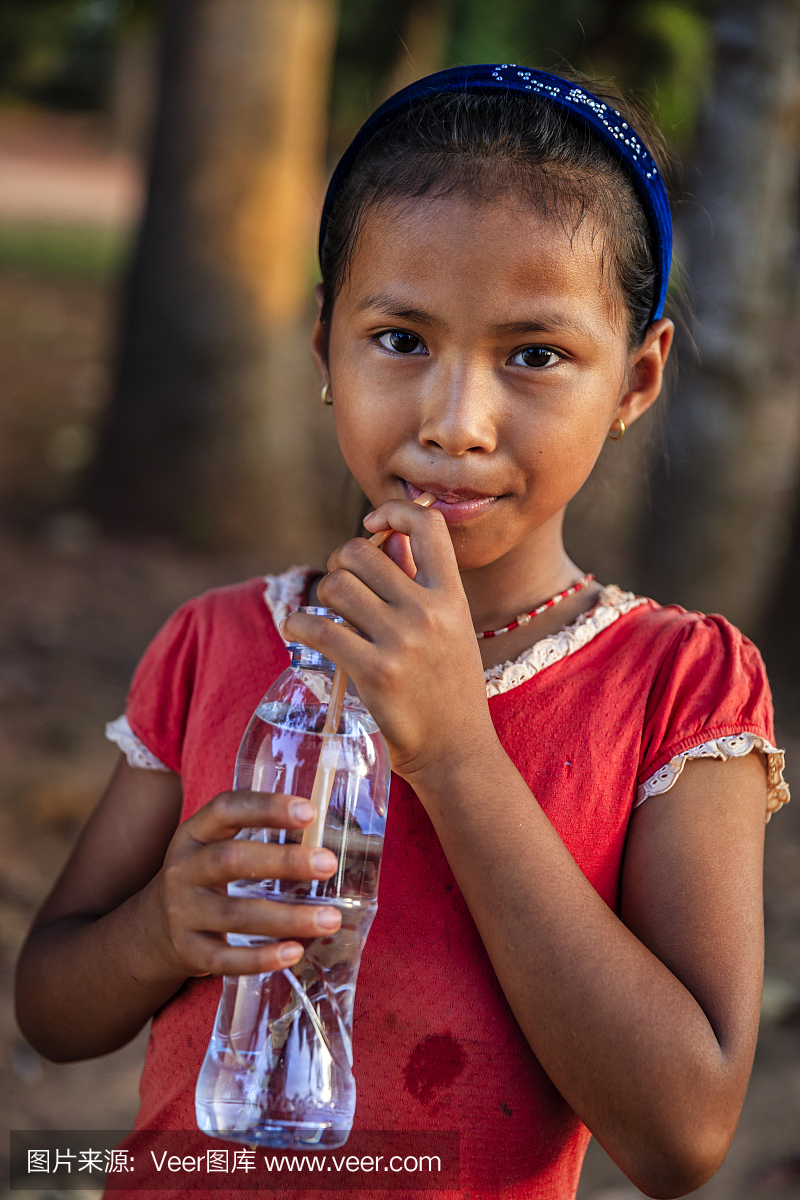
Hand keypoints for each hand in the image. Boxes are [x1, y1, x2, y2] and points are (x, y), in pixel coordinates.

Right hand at [150, 791, 340, 976]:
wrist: (152, 928)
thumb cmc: (205, 878)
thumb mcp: (215, 846)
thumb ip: (258, 836)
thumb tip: (327, 834)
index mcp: (194, 834)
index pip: (225, 809)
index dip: (266, 807)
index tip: (309, 812)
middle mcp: (183, 869)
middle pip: (230, 860)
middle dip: (283, 862)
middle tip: (328, 864)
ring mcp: (182, 912)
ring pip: (235, 915)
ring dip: (287, 917)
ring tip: (330, 918)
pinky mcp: (188, 951)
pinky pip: (225, 959)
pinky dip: (261, 958)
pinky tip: (294, 952)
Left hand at [282, 499, 500, 782]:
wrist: (456, 751)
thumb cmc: (448, 689)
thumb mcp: (451, 629)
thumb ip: (419, 583)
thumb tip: (386, 538)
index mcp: (452, 596)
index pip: (427, 523)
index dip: (393, 510)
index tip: (372, 524)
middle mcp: (429, 611)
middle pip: (359, 552)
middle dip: (339, 565)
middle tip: (340, 591)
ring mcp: (402, 641)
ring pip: (335, 586)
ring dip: (321, 598)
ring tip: (327, 617)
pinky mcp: (373, 672)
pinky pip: (316, 627)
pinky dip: (298, 625)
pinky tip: (300, 633)